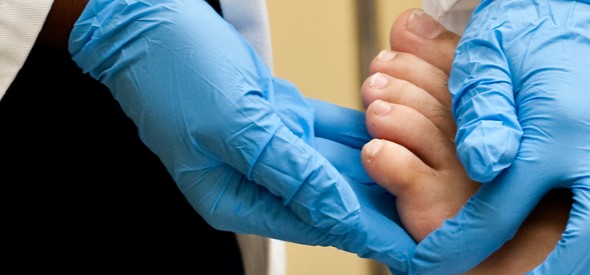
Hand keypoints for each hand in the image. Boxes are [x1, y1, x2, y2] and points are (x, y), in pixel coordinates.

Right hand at [64, 0, 413, 269]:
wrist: (145, 18)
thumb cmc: (172, 68)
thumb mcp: (234, 123)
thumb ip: (289, 169)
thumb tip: (338, 210)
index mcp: (235, 198)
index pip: (319, 224)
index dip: (373, 235)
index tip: (420, 250)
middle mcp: (255, 179)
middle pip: (337, 201)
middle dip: (389, 208)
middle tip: (443, 218)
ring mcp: (268, 146)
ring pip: (340, 165)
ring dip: (385, 167)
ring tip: (435, 180)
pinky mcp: (277, 115)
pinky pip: (331, 130)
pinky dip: (365, 130)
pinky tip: (403, 134)